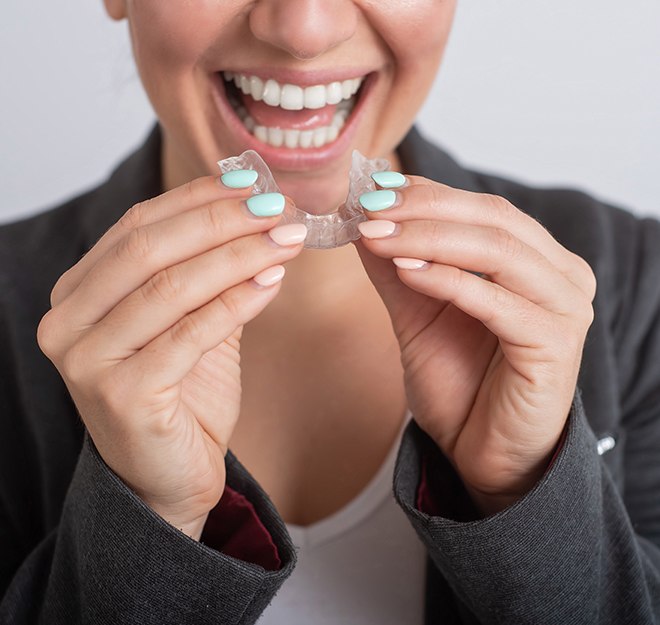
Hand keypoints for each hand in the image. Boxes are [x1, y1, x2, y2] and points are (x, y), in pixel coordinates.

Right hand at [37, 177, 304, 537]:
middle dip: (222, 222)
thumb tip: (256, 212)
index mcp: (78, 293)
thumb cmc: (181, 396)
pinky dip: (236, 302)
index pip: (137, 225)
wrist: (170, 477)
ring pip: (171, 287)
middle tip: (279, 209)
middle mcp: (68, 322)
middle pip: (149, 248)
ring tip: (287, 240)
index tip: (253, 183)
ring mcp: (87, 361)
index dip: (198, 199)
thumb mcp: (190, 322)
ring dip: (239, 257)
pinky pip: (190, 334)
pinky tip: (273, 283)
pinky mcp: (121, 396)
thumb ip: (208, 272)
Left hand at [356, 176, 595, 514]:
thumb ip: (398, 264)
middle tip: (370, 208)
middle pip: (493, 218)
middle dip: (425, 209)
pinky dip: (449, 280)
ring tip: (378, 235)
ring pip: (499, 251)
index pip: (482, 208)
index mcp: (535, 259)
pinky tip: (406, 271)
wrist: (480, 453)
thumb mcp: (418, 313)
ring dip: (430, 238)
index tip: (373, 190)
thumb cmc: (458, 382)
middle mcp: (560, 275)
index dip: (427, 193)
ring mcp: (564, 308)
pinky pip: (498, 302)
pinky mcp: (555, 345)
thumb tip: (363, 218)